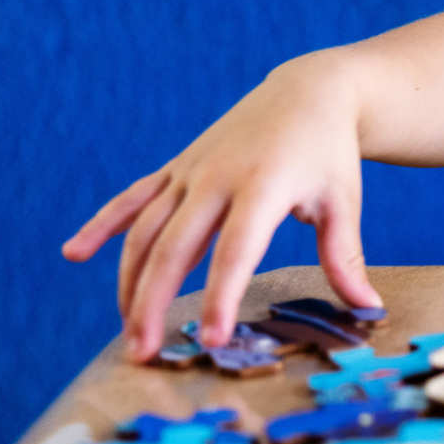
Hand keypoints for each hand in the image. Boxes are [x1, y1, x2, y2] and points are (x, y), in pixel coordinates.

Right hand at [62, 54, 380, 362]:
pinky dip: (102, 225)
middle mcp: (215, 178)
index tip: (210, 339)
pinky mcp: (176, 168)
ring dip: (128, 281)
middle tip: (143, 352)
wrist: (307, 92)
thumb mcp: (344, 201)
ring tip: (126, 330)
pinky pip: (131, 199)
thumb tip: (368, 307)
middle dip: (153, 302)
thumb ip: (344, 256)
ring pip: (144, 230)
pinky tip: (74, 254)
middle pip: (173, 247)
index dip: (220, 296)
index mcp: (262, 187)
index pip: (235, 252)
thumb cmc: (329, 153)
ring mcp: (189, 172)